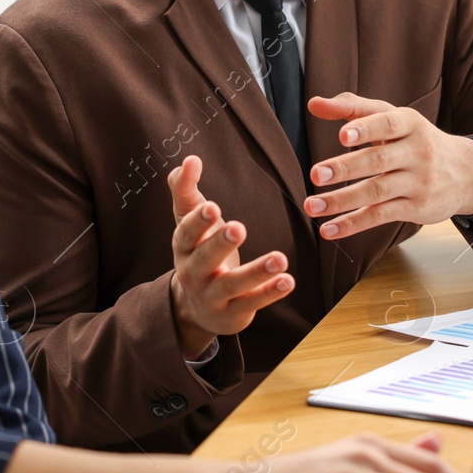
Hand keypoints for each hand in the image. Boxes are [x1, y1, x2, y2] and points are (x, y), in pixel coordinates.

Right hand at [168, 155, 294, 358]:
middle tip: (239, 228)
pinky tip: (288, 280)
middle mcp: (193, 273)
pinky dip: (270, 292)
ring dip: (256, 271)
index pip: (186, 233)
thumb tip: (189, 159)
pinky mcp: (233, 313)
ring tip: (279, 258)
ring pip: (233, 284)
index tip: (212, 206)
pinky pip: (252, 303)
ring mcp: (213, 296)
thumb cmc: (198, 253)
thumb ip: (185, 190)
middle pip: (204, 259)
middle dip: (220, 244)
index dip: (197, 221)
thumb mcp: (189, 223)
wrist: (197, 308)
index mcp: (183, 247)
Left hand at [303, 93, 472, 240]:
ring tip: (312, 205)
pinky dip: (354, 223)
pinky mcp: (417, 208)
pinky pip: (381, 216)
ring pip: (377, 192)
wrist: (466, 173)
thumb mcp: (393, 118)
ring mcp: (419, 182)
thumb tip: (314, 104)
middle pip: (379, 160)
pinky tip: (330, 229)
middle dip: (346, 167)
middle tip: (315, 174)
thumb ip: (353, 108)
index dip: (365, 129)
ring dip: (342, 200)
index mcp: (410, 123)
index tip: (342, 134)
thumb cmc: (415, 140)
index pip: (387, 124)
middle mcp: (417, 152)